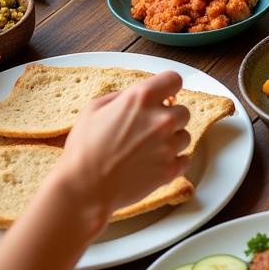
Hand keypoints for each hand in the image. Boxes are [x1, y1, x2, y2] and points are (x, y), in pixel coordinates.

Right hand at [56, 72, 190, 226]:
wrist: (83, 189)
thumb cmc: (84, 149)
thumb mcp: (94, 108)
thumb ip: (123, 96)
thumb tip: (139, 94)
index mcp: (141, 98)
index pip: (174, 80)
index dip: (168, 88)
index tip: (165, 96)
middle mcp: (161, 118)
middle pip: (183, 110)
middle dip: (169, 117)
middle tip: (149, 129)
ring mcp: (168, 145)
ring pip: (185, 136)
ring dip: (171, 140)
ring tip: (147, 150)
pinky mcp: (171, 169)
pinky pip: (185, 159)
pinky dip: (174, 161)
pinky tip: (154, 163)